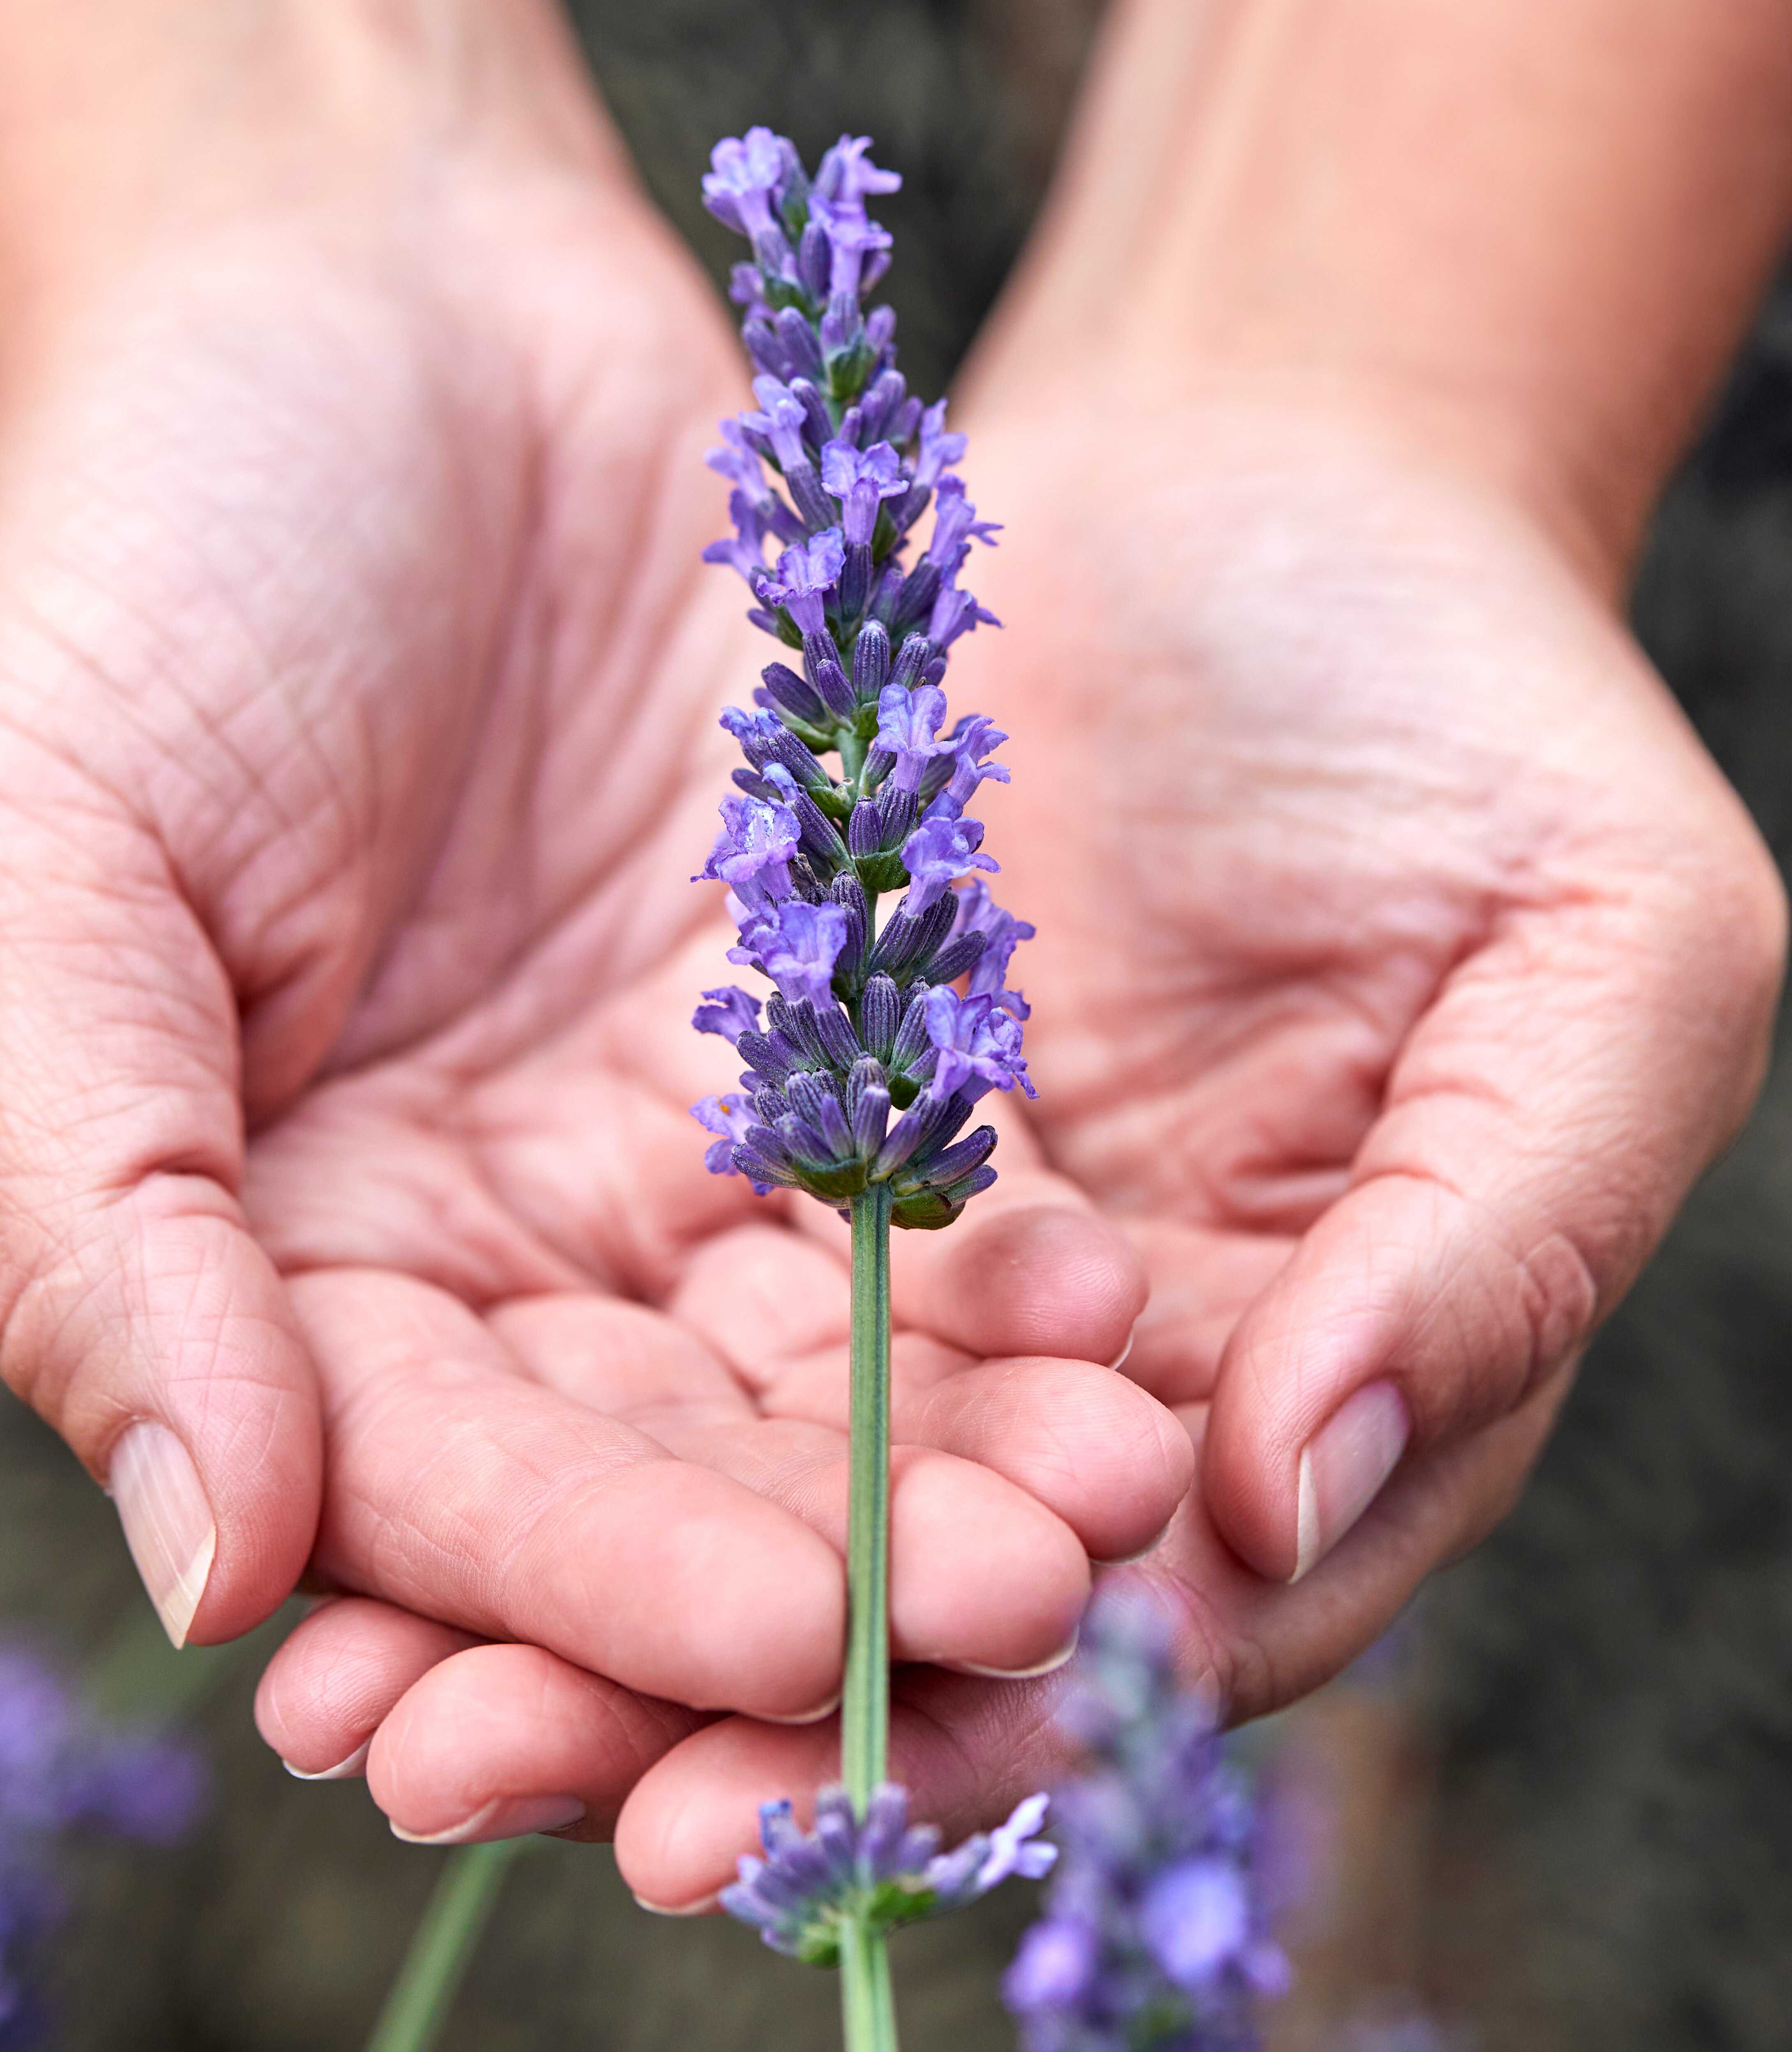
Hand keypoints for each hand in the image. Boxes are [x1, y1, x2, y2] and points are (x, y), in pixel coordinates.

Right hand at [0, 0, 1187, 1729]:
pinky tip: (1123, 1312)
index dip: (612, 1588)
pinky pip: (926, 1182)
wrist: (381, 306)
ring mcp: (647, 1140)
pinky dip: (1015, 1261)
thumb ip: (109, 1230)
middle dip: (843, 1552)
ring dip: (968, 1440)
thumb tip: (218, 1569)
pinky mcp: (806, 1026)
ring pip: (821, 1358)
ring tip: (1129, 1497)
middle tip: (1039, 1610)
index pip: (445, 1495)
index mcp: (271, 1259)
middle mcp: (474, 1239)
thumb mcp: (53, 881)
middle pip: (664, 1463)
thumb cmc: (162, 557)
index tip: (798, 1643)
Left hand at [289, 376, 1780, 1904]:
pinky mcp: (818, 1118)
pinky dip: (556, 1379)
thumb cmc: (1484, 710)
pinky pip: (677, 1274)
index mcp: (1338, 1365)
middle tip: (533, 1788)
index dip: (1008, 1713)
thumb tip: (1296, 1491)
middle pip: (939, 1579)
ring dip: (598, 1589)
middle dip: (743, 1700)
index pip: (1177, 1606)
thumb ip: (1499, 1240)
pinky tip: (393, 1465)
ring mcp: (958, 1242)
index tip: (820, 1795)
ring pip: (774, 1464)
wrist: (1274, 486)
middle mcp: (1135, 1351)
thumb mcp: (1608, 960)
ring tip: (397, 1703)